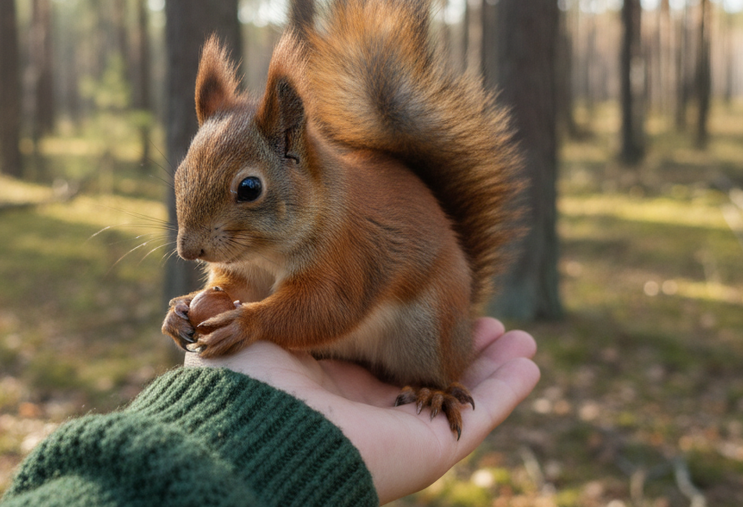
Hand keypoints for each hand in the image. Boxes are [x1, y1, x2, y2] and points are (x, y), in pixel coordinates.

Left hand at [185, 318, 539, 503]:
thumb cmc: (240, 388)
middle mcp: (362, 410)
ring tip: (523, 341)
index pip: (377, 354)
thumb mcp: (239, 337)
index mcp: (323, 384)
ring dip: (493, 368)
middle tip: (493, 324)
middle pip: (426, 376)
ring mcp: (397, 431)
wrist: (252, 436)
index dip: (408, 327)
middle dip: (462, 350)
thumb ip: (241, 314)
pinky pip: (475, 415)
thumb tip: (212, 295)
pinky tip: (529, 364)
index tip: (433, 296)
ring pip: (457, 395)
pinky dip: (506, 391)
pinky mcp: (426, 447)